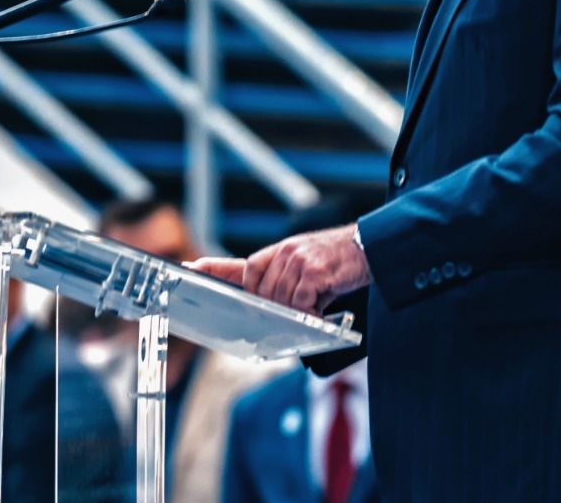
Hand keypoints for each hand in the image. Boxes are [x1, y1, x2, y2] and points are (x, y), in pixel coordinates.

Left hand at [189, 224, 372, 313]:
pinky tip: (322, 310)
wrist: (371, 247)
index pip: (238, 264)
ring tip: (317, 307)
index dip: (212, 269)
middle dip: (275, 310)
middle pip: (261, 293)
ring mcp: (296, 260)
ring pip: (279, 300)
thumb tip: (268, 309)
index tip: (189, 270)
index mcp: (277, 253)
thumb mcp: (304, 264)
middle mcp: (283, 253)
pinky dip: (309, 313)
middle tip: (298, 314)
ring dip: (296, 312)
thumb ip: (282, 282)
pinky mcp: (312, 271)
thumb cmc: (338, 262)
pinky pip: (299, 302)